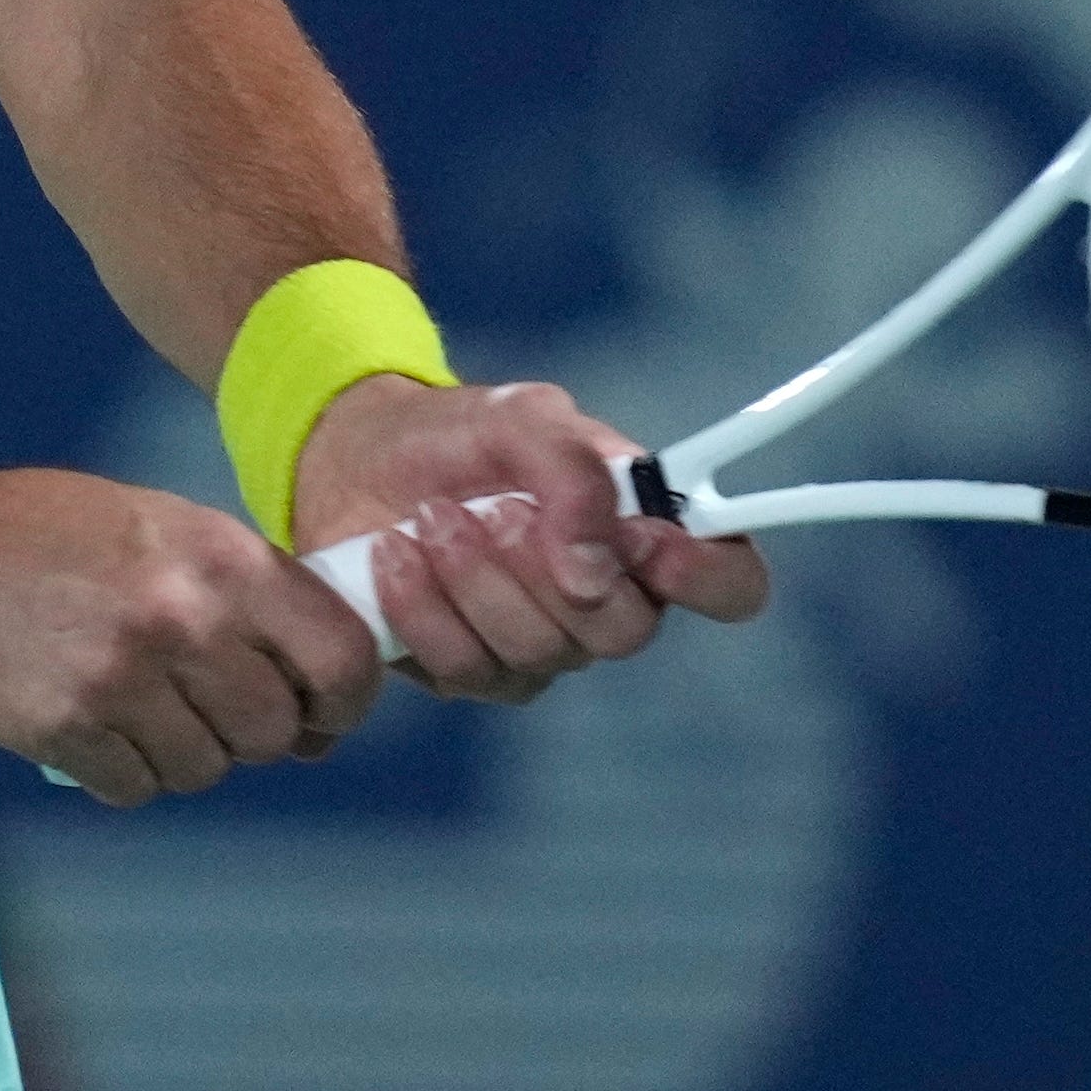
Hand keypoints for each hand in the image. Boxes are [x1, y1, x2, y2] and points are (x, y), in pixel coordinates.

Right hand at [0, 467, 384, 807]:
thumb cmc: (54, 534)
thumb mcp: (168, 527)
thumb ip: (248, 594)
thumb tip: (318, 690)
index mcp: (225, 558)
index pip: (342, 657)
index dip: (343, 701)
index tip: (321, 713)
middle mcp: (185, 618)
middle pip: (275, 731)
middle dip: (251, 733)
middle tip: (206, 706)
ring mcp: (125, 677)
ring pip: (207, 769)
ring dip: (182, 752)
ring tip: (136, 703)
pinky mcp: (67, 728)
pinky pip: (137, 788)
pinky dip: (124, 771)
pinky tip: (92, 723)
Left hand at [294, 377, 770, 704]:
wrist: (360, 460)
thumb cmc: (461, 435)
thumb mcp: (522, 418)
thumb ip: (575, 472)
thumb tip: (599, 565)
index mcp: (646, 530)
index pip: (730, 582)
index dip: (712, 577)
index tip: (654, 545)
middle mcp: (609, 601)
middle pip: (625, 631)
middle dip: (548, 569)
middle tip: (497, 510)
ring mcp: (544, 647)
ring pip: (538, 652)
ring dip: (475, 577)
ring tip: (431, 516)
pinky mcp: (474, 673)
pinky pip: (465, 669)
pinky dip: (423, 605)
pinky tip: (395, 554)